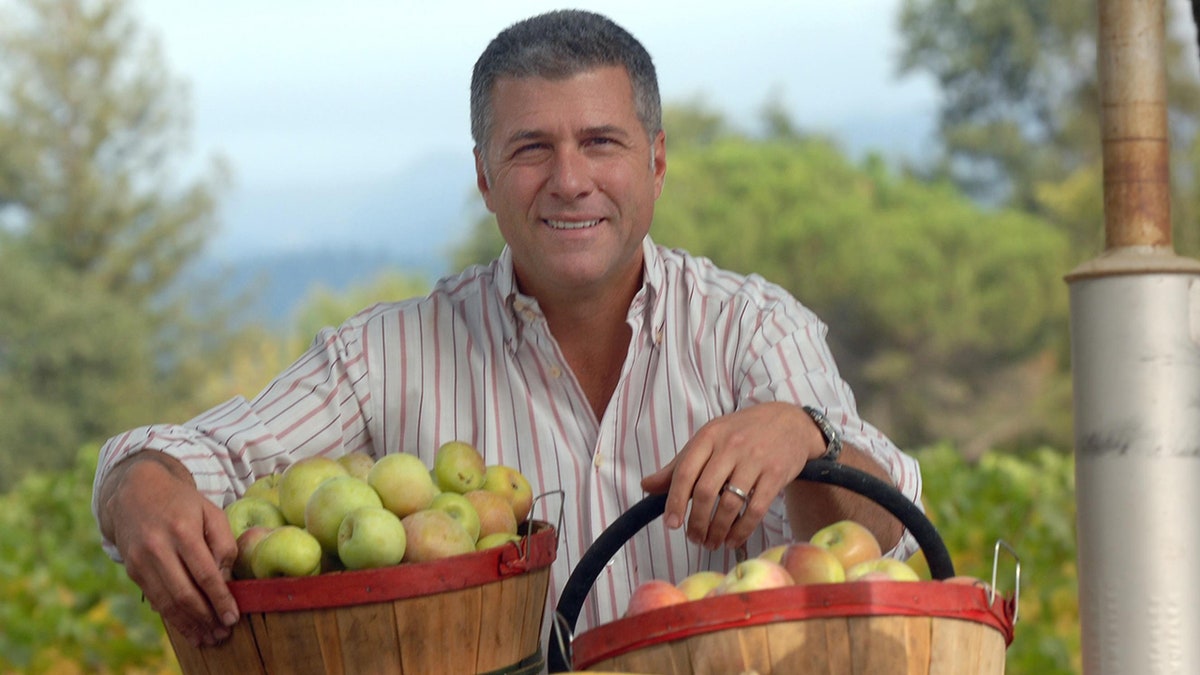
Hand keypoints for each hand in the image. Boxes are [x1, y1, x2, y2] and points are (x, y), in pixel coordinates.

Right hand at [99, 453, 239, 646]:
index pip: (204, 573)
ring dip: (189, 624)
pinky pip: (155, 599)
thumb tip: (225, 580)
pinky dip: (172, 618)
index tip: (233, 617)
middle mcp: (157, 547)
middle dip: (205, 618)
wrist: (136, 492)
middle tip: (222, 633)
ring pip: (166, 602)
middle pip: (183, 593)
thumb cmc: (182, 503)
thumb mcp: (211, 512)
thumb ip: (223, 544)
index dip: (220, 599)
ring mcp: (140, 560)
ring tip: (208, 637)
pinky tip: (188, 627)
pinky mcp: (132, 570)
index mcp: (182, 530)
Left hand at [640, 402, 824, 548]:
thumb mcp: (709, 440)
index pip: (685, 472)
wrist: (790, 422)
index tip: (671, 524)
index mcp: (709, 436)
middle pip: (705, 491)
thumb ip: (678, 465)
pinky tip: (733, 540)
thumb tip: (646, 486)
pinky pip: (755, 510)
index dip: (674, 501)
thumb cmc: (741, 433)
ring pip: (730, 504)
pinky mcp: (776, 474)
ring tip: (711, 542)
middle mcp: (731, 446)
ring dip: (717, 530)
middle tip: (693, 538)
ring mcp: (755, 460)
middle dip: (696, 522)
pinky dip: (742, 530)